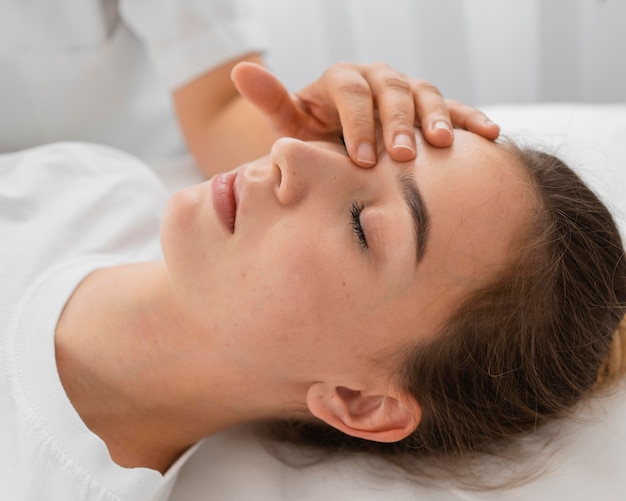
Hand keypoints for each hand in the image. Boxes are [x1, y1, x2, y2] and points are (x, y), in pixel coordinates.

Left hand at [231, 61, 499, 167]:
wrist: (340, 145)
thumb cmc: (314, 138)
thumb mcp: (290, 124)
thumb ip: (273, 100)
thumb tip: (241, 69)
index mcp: (341, 81)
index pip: (350, 92)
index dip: (356, 122)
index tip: (359, 159)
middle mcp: (376, 79)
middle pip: (391, 90)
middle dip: (396, 123)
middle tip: (400, 156)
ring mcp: (405, 91)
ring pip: (424, 93)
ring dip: (436, 117)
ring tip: (442, 145)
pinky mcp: (428, 107)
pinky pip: (452, 107)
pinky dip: (470, 118)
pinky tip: (490, 134)